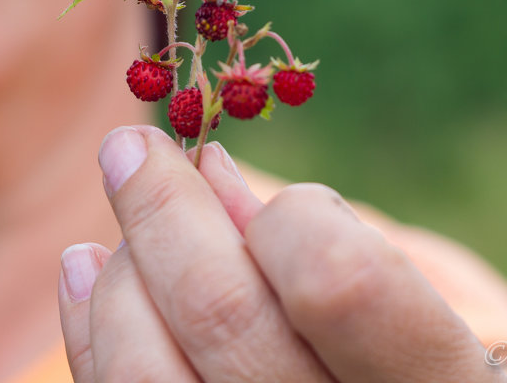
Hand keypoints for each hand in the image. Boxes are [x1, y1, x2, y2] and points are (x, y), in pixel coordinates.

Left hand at [58, 125, 505, 381]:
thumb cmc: (417, 376)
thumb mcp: (417, 314)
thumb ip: (321, 243)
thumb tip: (203, 164)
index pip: (336, 283)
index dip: (288, 216)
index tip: (271, 185)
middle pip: (221, 315)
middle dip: (161, 210)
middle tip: (127, 147)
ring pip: (147, 374)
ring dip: (120, 280)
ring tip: (115, 236)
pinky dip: (93, 332)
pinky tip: (88, 278)